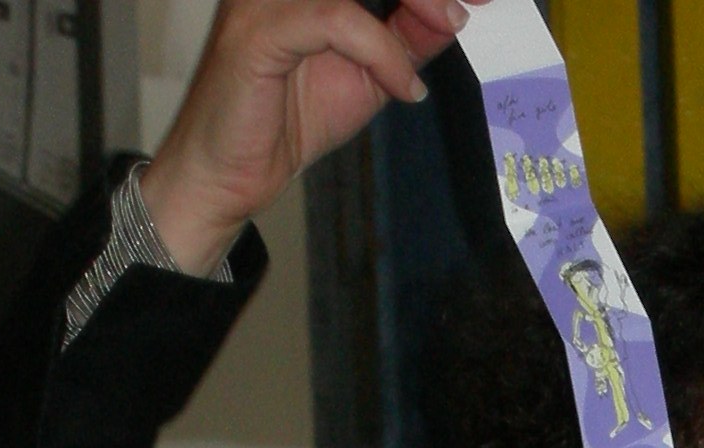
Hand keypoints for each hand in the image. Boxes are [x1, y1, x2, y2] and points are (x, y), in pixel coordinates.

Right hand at [140, 0, 483, 273]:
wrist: (228, 175)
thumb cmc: (285, 120)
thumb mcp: (367, 76)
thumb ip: (403, 40)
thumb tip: (452, 14)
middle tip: (475, 4)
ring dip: (414, 5)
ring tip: (444, 34)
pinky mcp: (258, 31)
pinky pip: (335, 20)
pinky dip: (381, 52)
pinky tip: (404, 87)